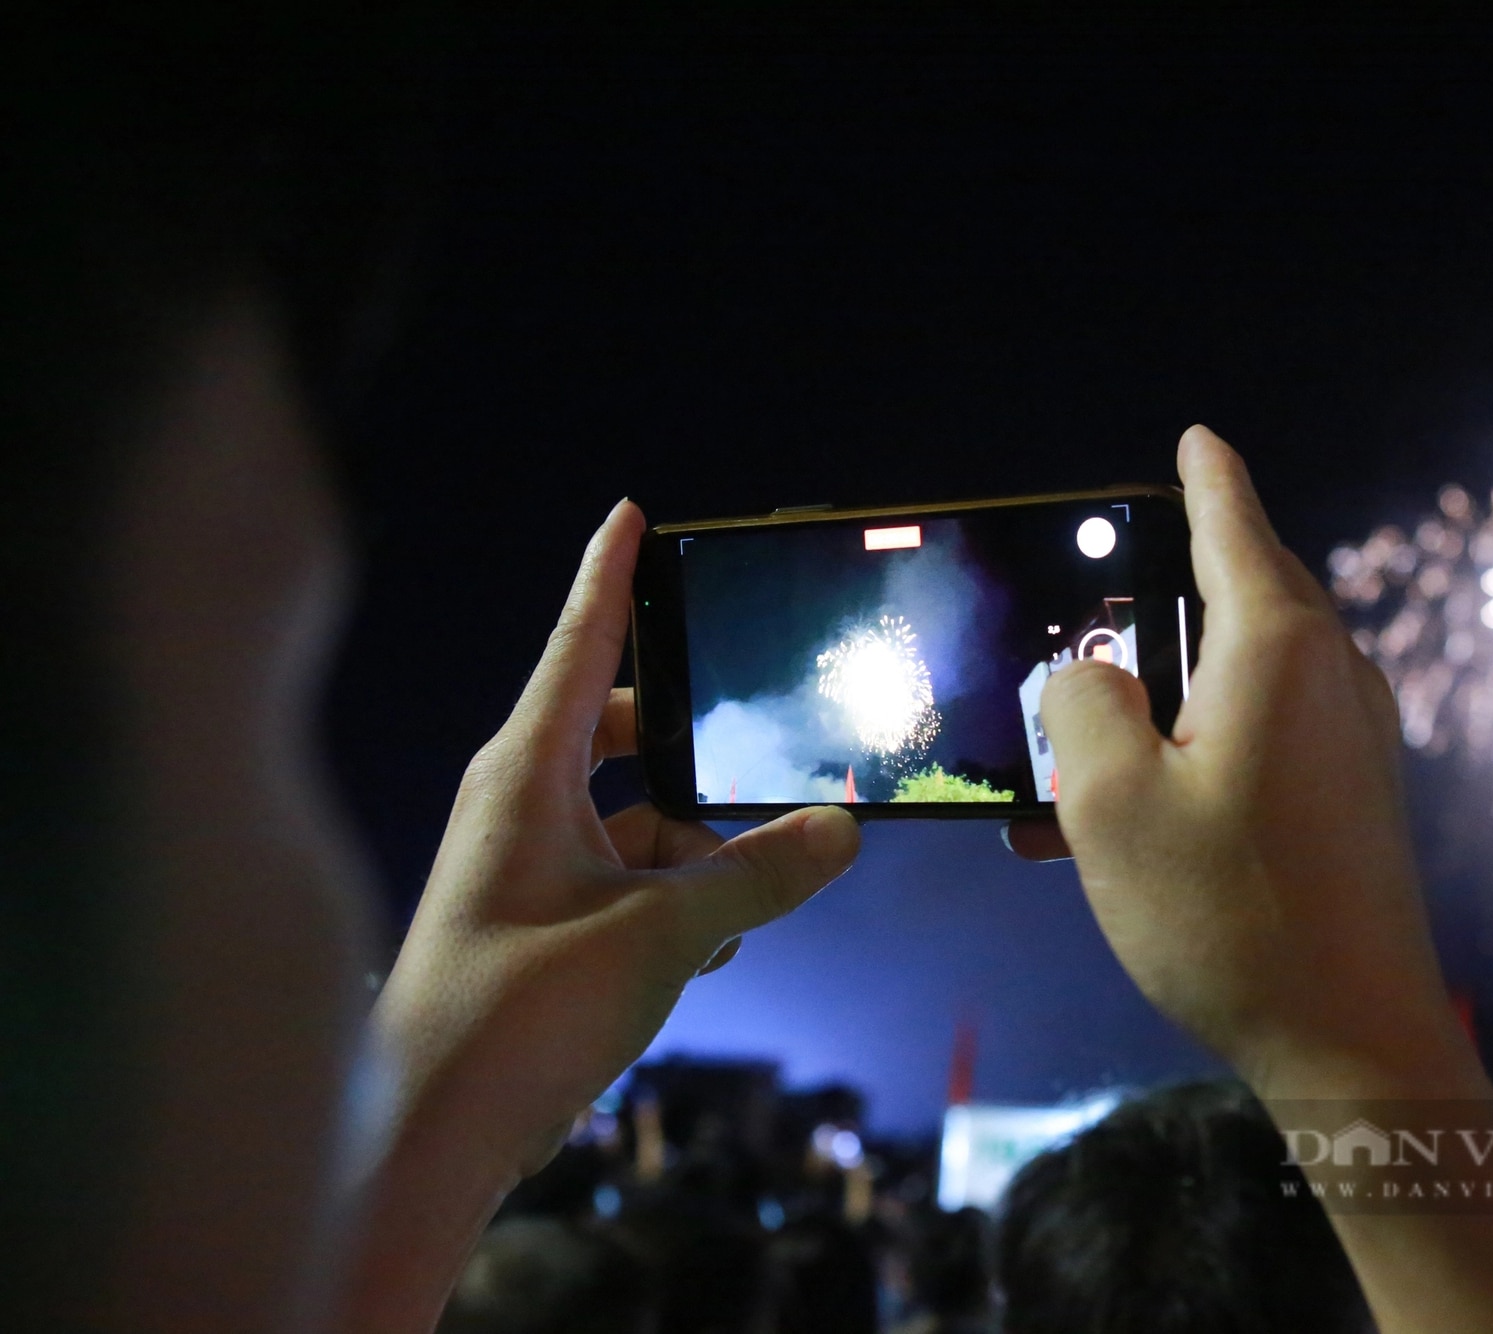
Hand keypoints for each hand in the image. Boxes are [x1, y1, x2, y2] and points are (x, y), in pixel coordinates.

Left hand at [370, 500, 860, 1183]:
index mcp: (526, 775)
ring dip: (703, 849)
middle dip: (701, 750)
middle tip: (772, 751)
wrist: (427, 1136)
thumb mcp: (660, 937)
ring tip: (758, 891)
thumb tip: (837, 831)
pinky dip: (680, 902)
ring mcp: (533, 868)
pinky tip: (714, 949)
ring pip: (642, 819)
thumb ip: (757, 879)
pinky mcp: (547, 926)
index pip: (580, 644)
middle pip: (629, 732)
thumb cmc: (512, 1018)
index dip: (612, 577)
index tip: (632, 514)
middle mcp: (523, 806)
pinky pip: (632, 879)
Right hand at [1025, 426, 1474, 1093]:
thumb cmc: (1230, 919)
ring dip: (1158, 709)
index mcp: (1278, 650)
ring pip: (1238, 682)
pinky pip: (1259, 742)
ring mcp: (1353, 741)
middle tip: (1094, 620)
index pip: (1235, 527)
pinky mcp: (1353, 800)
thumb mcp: (1110, 802)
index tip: (1197, 436)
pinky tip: (1128, 822)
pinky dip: (1192, 758)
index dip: (1205, 477)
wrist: (1355, 1041)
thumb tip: (1091, 676)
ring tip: (1070, 775)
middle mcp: (1332, 677)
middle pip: (1240, 599)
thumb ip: (1080, 705)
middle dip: (1161, 606)